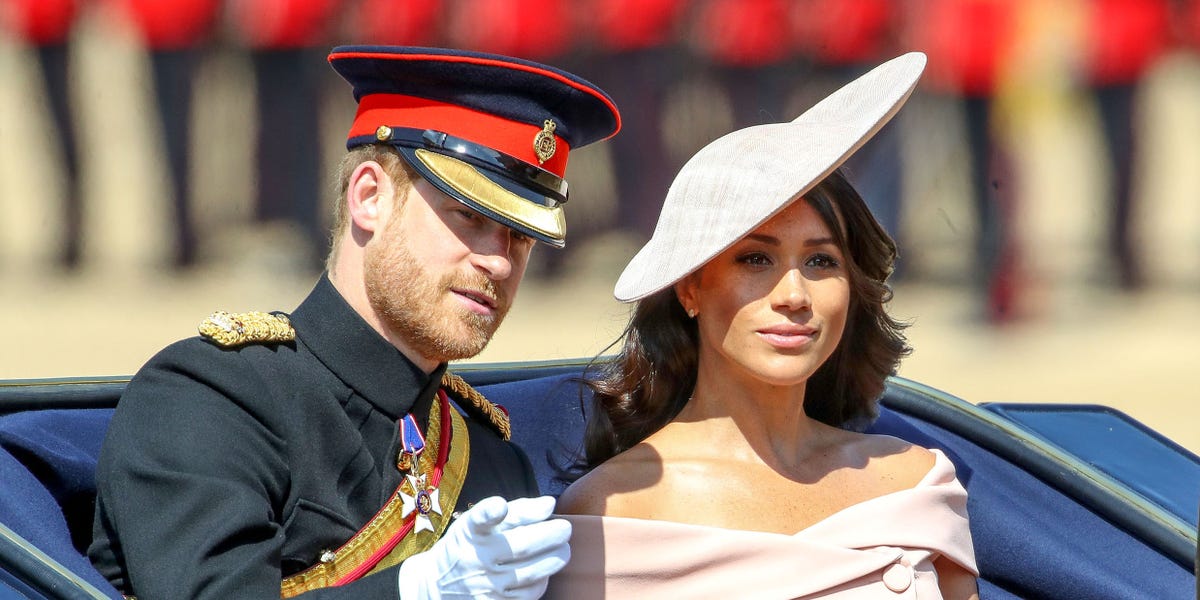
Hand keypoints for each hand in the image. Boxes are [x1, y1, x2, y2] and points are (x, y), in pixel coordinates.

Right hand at [397, 496, 570, 599]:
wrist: (437, 585)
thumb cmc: (468, 546)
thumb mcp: (480, 523)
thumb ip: (516, 510)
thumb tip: (549, 504)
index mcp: (471, 533)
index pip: (481, 520)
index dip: (491, 512)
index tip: (501, 506)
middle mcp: (477, 559)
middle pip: (522, 546)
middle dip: (552, 534)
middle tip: (565, 528)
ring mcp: (487, 585)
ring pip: (532, 573)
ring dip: (555, 558)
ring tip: (563, 548)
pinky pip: (529, 594)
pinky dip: (543, 580)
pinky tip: (545, 570)